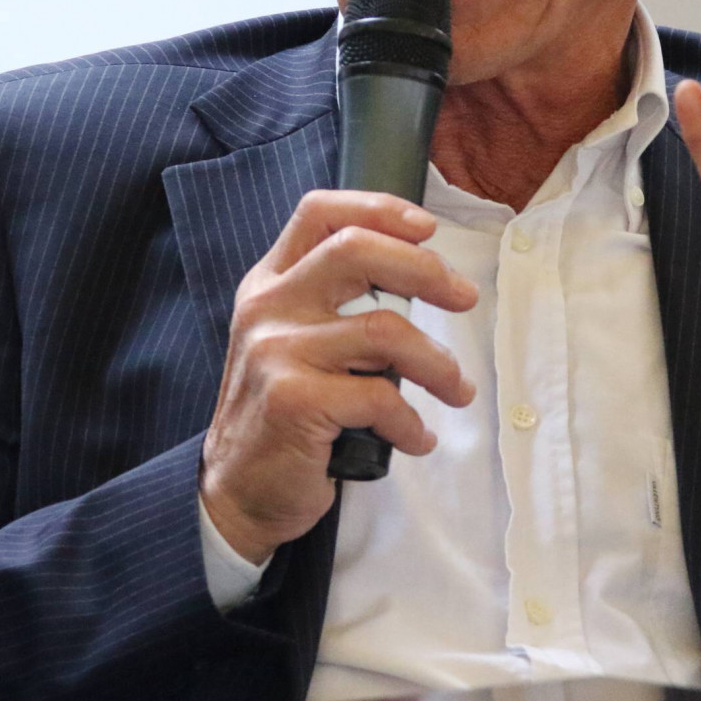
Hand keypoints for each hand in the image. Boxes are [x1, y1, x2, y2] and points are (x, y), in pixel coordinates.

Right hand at [200, 190, 478, 564]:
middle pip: (356, 250)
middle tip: (463, 298)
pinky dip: (411, 422)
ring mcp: (276, 351)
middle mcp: (267, 307)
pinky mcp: (293, 400)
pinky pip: (379, 397)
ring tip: (455, 389)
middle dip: (424, 269)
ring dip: (436, 363)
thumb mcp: (295, 341)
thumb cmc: (286, 413)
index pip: (319, 213)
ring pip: (384, 329)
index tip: (427, 229)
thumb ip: (336, 304)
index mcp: (270, 283)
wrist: (236, 492)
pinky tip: (416, 439)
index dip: (379, 209)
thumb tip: (422, 276)